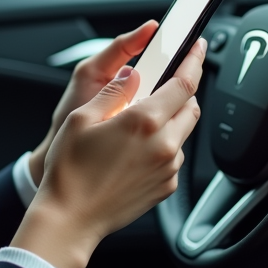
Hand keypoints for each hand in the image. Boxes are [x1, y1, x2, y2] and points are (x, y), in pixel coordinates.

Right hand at [10, 37, 205, 267]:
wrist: (70, 219)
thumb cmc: (70, 171)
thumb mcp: (82, 118)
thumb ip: (114, 91)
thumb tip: (133, 75)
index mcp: (144, 122)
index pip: (184, 83)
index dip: (194, 61)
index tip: (197, 48)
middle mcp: (164, 145)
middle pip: (191, 106)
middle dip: (183, 90)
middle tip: (164, 83)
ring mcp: (168, 168)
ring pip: (184, 132)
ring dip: (171, 119)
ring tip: (138, 122)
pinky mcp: (166, 186)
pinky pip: (174, 156)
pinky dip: (164, 145)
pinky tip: (135, 149)